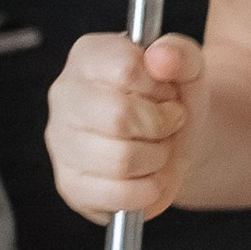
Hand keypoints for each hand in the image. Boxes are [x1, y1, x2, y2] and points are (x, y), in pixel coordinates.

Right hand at [44, 29, 207, 224]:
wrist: (176, 145)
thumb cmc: (173, 101)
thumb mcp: (189, 68)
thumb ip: (180, 53)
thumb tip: (160, 57)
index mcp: (88, 56)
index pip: (124, 69)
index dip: (159, 86)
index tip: (166, 92)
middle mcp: (65, 95)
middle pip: (119, 117)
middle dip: (160, 126)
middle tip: (168, 124)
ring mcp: (61, 142)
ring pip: (119, 160)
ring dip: (157, 158)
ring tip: (158, 149)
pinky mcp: (69, 184)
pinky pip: (116, 195)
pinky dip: (147, 190)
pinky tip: (148, 177)